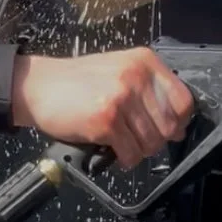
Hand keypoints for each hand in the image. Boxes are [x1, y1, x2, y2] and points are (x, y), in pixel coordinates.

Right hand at [11, 48, 194, 168]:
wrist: (38, 85)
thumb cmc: (79, 81)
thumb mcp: (120, 70)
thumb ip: (149, 90)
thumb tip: (178, 124)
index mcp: (145, 62)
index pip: (184, 100)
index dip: (179, 121)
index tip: (169, 129)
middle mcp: (136, 77)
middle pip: (169, 126)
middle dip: (156, 140)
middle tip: (138, 140)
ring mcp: (121, 98)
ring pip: (151, 143)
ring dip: (138, 151)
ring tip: (122, 144)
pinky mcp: (105, 120)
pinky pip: (130, 153)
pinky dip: (124, 159)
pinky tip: (111, 149)